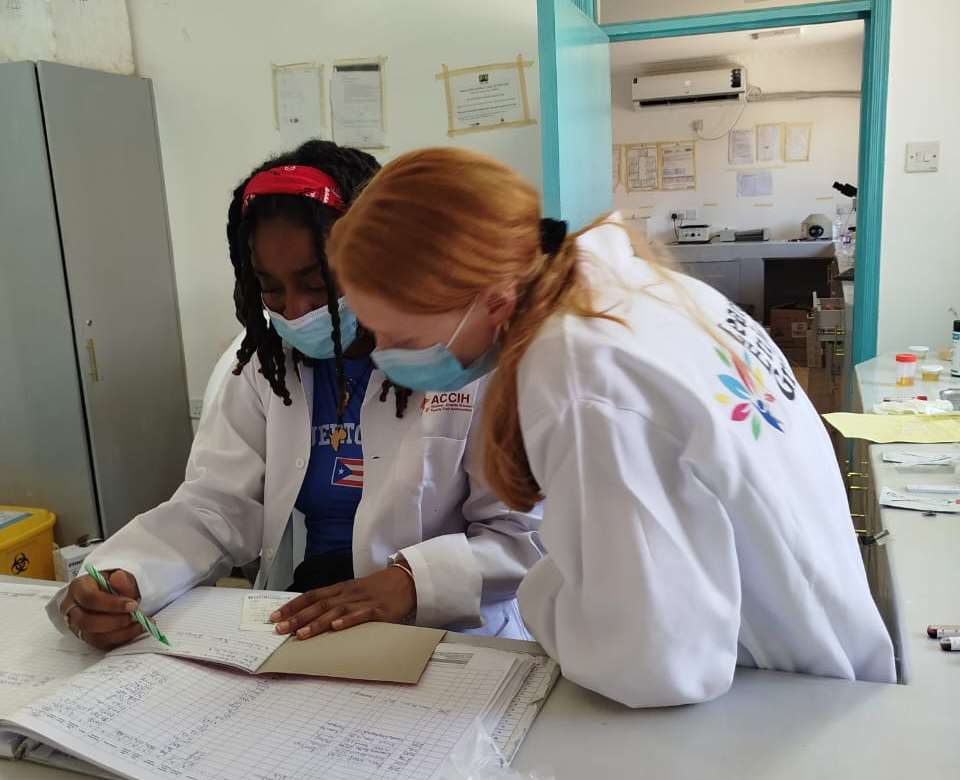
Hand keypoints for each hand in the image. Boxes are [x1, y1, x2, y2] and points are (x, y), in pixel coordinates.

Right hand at [60, 570, 142, 650]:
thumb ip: (121, 579)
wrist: (107, 593)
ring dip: (121, 632)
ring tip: (140, 623)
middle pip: (87, 622)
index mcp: (78, 588)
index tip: (132, 605)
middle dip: (115, 621)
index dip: (112, 604)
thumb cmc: (111, 583)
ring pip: (94, 637)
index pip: (89, 598)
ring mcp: (77, 626)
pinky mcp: (87, 638)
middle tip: (135, 616)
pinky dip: (122, 638)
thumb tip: (119, 578)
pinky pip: (102, 644)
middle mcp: (72, 608)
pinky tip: (136, 629)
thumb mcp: (118, 576)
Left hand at [271, 566, 415, 639]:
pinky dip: (348, 621)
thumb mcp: (353, 591)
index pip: (311, 595)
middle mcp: (347, 593)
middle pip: (319, 604)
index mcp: (340, 588)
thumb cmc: (376, 589)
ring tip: (301, 634)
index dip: (292, 606)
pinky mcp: (377, 610)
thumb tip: (309, 615)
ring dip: (317, 623)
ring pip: (335, 611)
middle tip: (279, 629)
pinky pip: (360, 615)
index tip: (274, 617)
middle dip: (297, 617)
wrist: (405, 581)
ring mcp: (362, 601)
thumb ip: (334, 601)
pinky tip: (336, 627)